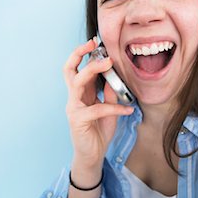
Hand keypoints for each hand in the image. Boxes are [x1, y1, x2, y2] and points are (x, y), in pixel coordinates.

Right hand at [63, 38, 133, 171]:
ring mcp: (73, 108)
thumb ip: (109, 93)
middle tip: (95, 45)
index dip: (81, 53)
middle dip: (79, 54)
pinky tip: (128, 110)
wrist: (92, 155)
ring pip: (77, 82)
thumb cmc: (98, 131)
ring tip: (109, 64)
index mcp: (80, 93)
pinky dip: (114, 108)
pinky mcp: (78, 120)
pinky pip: (97, 108)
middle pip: (70, 70)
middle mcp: (74, 98)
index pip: (74, 68)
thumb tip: (113, 76)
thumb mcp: (109, 109)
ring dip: (93, 70)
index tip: (94, 42)